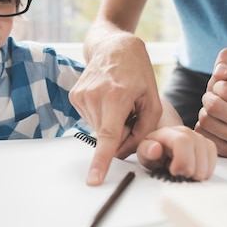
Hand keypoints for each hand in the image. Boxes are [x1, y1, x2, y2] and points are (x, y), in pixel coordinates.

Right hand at [69, 33, 161, 185]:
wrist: (113, 47)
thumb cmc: (136, 70)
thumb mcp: (153, 99)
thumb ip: (143, 130)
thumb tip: (123, 152)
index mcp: (117, 96)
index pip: (108, 136)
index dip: (101, 161)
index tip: (93, 179)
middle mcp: (95, 96)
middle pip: (107, 135)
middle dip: (121, 132)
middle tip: (129, 110)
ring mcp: (81, 96)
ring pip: (99, 129)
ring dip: (111, 122)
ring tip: (118, 100)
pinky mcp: (74, 96)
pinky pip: (91, 119)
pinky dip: (102, 115)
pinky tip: (107, 97)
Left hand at [136, 126, 216, 180]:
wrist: (160, 150)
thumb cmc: (152, 153)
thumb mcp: (144, 154)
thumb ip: (147, 151)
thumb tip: (155, 149)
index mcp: (168, 133)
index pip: (183, 141)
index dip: (183, 159)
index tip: (176, 172)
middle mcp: (186, 132)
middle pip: (198, 146)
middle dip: (192, 168)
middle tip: (181, 176)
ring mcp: (198, 137)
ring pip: (209, 151)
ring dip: (200, 170)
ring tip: (186, 174)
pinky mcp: (207, 145)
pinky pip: (214, 156)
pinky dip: (207, 169)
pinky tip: (195, 172)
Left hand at [195, 48, 226, 156]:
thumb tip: (221, 71)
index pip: (225, 90)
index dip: (218, 86)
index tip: (224, 90)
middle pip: (214, 107)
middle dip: (208, 99)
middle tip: (214, 100)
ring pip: (207, 121)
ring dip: (205, 113)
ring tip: (215, 113)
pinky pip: (204, 135)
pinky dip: (203, 128)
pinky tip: (213, 125)